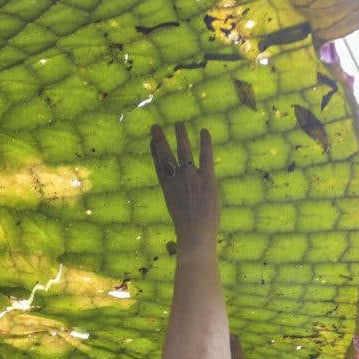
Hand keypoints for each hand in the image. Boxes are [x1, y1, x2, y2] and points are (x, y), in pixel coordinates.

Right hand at [150, 123, 218, 247]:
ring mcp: (190, 178)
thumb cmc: (188, 229)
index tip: (152, 140)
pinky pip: (205, 156)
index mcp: (167, 189)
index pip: (159, 165)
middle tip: (156, 126)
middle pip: (165, 155)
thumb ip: (180, 198)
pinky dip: (205, 143)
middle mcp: (176, 180)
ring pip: (183, 151)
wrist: (195, 234)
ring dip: (180, 136)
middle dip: (160, 139)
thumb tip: (184, 193)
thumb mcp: (177, 211)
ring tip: (179, 124)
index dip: (154, 151)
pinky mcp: (206, 179)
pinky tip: (204, 131)